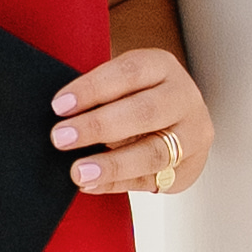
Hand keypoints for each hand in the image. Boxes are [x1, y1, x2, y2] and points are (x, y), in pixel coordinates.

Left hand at [53, 47, 211, 201]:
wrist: (178, 120)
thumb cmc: (138, 97)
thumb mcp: (124, 83)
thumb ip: (100, 96)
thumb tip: (61, 116)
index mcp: (162, 66)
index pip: (129, 72)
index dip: (93, 88)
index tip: (59, 106)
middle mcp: (183, 98)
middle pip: (145, 111)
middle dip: (99, 126)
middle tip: (61, 138)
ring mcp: (192, 135)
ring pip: (154, 153)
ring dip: (112, 165)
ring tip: (79, 172)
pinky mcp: (189, 167)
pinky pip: (151, 180)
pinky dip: (118, 184)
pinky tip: (92, 185)